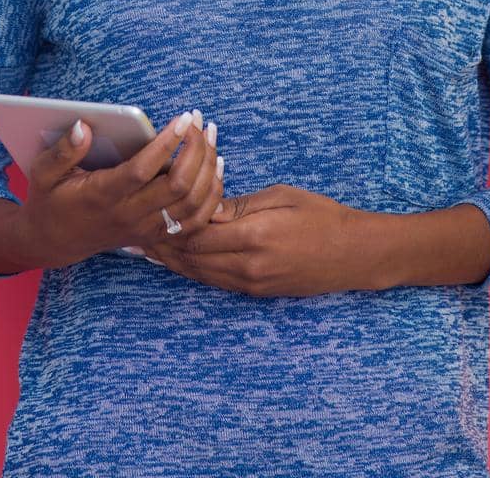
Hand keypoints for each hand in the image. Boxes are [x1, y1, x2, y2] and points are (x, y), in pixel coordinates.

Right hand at [21, 109, 224, 268]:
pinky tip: (215, 165)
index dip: (167, 144)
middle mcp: (128, 215)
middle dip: (195, 149)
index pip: (143, 171)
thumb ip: (64, 149)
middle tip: (200, 120)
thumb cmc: (50, 199)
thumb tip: (83, 124)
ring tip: (211, 134)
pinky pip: (195, 221)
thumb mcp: (43, 172)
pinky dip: (211, 195)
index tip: (184, 118)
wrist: (54, 241)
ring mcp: (145, 228)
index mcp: (103, 196)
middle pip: (177, 187)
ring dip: (208, 168)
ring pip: (192, 204)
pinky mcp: (155, 235)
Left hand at [142, 183, 360, 296]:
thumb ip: (238, 205)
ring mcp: (252, 283)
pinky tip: (181, 262)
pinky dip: (194, 271)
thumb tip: (204, 208)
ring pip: (201, 274)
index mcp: (253, 236)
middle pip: (193, 259)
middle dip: (163, 247)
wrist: (353, 253)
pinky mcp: (257, 292)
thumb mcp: (279, 196)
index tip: (150, 210)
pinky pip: (216, 282)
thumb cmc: (320, 215)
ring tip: (149, 251)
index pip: (197, 232)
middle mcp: (247, 266)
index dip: (170, 223)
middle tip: (136, 236)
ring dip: (174, 263)